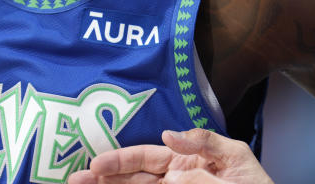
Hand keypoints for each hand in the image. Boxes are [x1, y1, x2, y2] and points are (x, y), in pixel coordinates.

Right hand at [66, 128, 273, 183]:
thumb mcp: (238, 159)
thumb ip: (205, 145)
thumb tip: (168, 134)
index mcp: (188, 161)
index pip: (146, 157)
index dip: (120, 160)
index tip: (96, 163)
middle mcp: (176, 181)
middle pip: (133, 178)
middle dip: (104, 177)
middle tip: (76, 179)